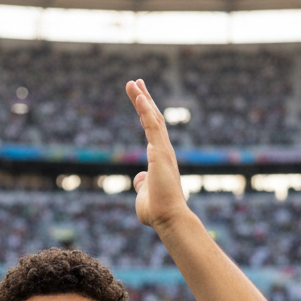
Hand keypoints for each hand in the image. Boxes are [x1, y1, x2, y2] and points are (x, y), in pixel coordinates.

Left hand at [126, 79, 188, 229]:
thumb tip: (139, 178)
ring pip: (153, 119)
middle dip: (144, 99)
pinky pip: (152, 127)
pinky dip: (146, 111)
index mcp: (161, 159)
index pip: (153, 130)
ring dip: (143, 99)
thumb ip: (142, 183)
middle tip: (136, 82)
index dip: (146, 112)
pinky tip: (140, 97)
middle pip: (154, 119)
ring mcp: (163, 151)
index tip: (140, 97)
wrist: (168, 218)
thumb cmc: (157, 211)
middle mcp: (164, 151)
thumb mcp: (144, 193)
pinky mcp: (160, 153)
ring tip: (133, 83)